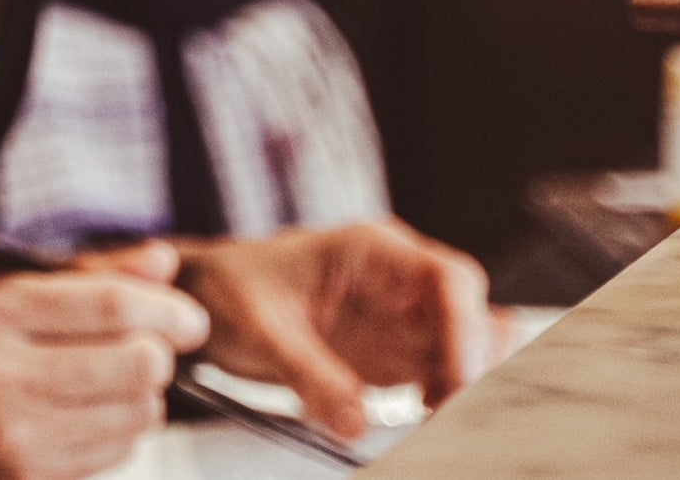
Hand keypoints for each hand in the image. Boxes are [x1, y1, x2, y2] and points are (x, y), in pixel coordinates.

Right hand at [0, 236, 208, 479]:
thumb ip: (77, 275)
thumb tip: (160, 261)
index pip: (110, 306)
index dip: (167, 308)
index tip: (185, 315)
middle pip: (137, 364)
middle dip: (157, 353)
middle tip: (145, 347)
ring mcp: (10, 438)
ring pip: (136, 416)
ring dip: (141, 397)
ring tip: (110, 383)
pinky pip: (112, 455)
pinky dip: (116, 434)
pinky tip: (83, 416)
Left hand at [175, 224, 492, 439]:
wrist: (205, 298)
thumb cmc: (230, 288)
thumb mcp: (260, 327)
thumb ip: (309, 372)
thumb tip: (355, 424)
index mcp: (373, 252)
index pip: (447, 279)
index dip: (466, 328)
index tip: (458, 380)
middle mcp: (399, 282)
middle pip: (472, 316)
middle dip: (473, 366)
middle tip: (450, 417)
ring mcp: (401, 320)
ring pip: (465, 350)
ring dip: (465, 388)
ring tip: (441, 427)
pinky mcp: (394, 356)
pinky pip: (440, 378)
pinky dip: (446, 404)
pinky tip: (429, 427)